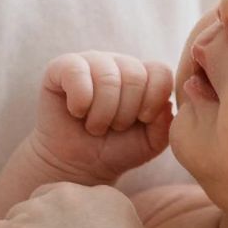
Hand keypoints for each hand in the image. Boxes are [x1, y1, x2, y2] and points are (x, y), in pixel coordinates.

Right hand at [31, 53, 173, 184]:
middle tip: (114, 128)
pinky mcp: (61, 67)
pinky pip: (77, 73)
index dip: (154, 99)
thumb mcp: (150, 143)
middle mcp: (118, 64)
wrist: (76, 165)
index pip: (161, 72)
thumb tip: (165, 103)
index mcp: (143, 76)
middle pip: (135, 76)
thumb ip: (165, 124)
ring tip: (95, 126)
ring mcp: (90, 62)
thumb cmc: (115, 150)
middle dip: (126, 113)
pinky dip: (80, 101)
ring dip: (102, 113)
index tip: (143, 120)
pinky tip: (77, 112)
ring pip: (108, 77)